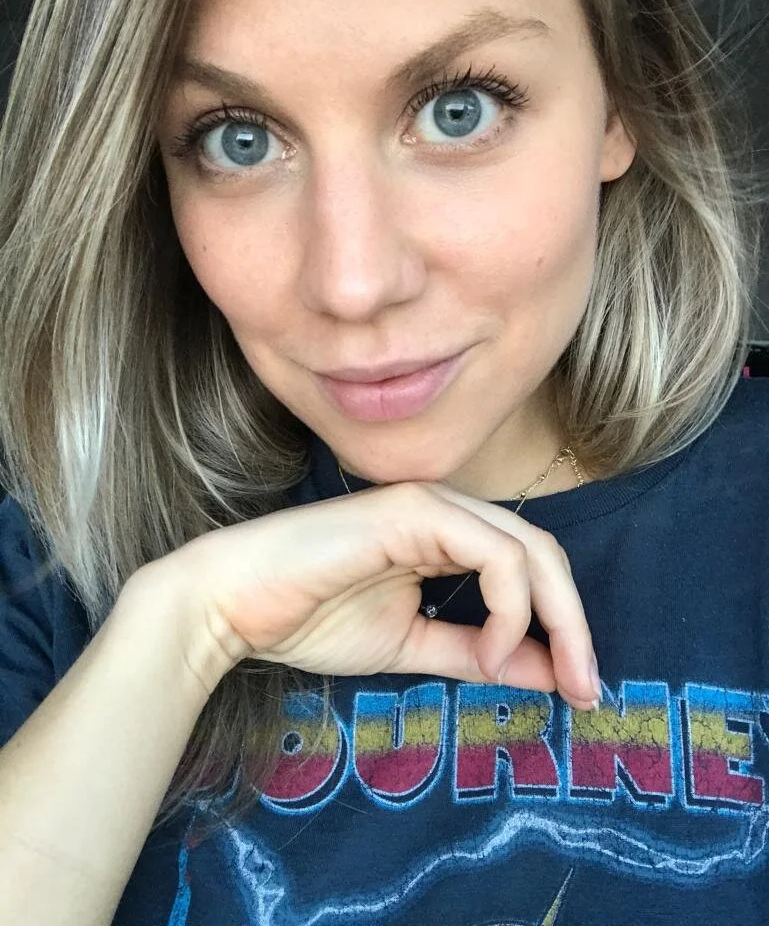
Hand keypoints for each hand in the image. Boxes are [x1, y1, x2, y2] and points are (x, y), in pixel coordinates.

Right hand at [153, 481, 598, 708]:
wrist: (236, 604)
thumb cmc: (310, 618)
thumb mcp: (411, 646)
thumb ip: (474, 654)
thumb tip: (544, 674)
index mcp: (446, 537)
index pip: (529, 568)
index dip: (565, 625)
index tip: (578, 687)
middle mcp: (447, 510)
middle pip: (543, 554)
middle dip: (575, 624)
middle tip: (587, 688)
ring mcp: (430, 504)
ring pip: (528, 548)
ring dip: (556, 617)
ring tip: (551, 676)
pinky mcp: (412, 510)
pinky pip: (492, 553)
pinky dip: (508, 605)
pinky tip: (488, 651)